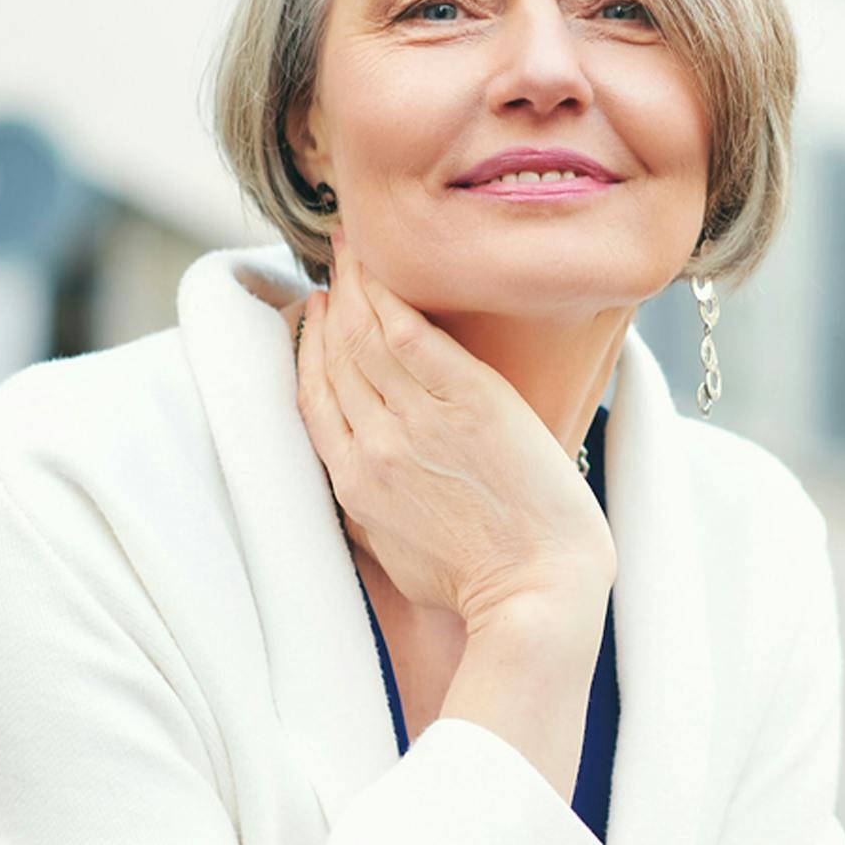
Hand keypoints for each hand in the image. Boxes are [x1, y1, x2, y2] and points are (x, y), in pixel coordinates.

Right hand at [294, 232, 616, 629]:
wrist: (535, 592)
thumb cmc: (478, 583)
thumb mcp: (395, 554)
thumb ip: (368, 507)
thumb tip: (360, 478)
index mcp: (354, 486)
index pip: (314, 398)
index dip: (309, 349)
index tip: (312, 315)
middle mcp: (373, 446)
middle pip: (335, 357)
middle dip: (329, 305)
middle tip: (332, 268)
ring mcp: (417, 421)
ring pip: (366, 336)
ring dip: (353, 286)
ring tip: (352, 252)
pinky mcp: (468, 401)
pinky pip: (412, 333)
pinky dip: (388, 295)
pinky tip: (382, 269)